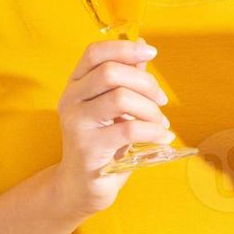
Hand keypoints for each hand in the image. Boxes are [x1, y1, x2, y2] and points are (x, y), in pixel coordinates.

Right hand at [51, 36, 174, 216]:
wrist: (80, 186)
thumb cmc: (102, 143)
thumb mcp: (112, 108)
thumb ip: (125, 79)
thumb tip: (143, 48)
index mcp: (75, 85)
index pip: (94, 53)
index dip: (125, 48)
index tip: (151, 53)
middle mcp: (71, 100)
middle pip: (110, 72)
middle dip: (145, 83)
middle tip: (160, 100)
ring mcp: (77, 124)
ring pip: (121, 98)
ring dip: (150, 109)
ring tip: (160, 123)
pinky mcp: (88, 148)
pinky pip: (128, 129)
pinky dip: (153, 131)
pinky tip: (162, 137)